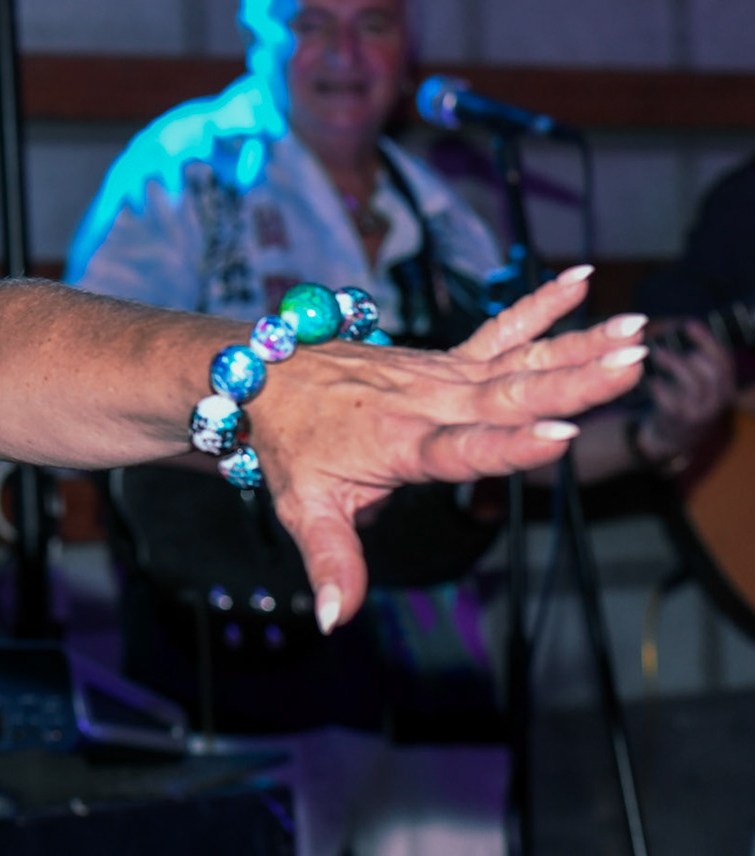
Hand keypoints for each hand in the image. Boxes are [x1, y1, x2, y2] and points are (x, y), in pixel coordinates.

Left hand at [252, 267, 646, 632]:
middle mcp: (427, 402)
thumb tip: (337, 619)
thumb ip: (333, 561)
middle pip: (507, 394)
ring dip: (578, 347)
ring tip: (636, 332)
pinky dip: (540, 304)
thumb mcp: (304, 508)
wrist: (264, 376)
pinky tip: (582, 280)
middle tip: (632, 366)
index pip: (460, 447)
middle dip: (573, 383)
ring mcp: (440, 376)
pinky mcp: (445, 360)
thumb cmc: (290, 444)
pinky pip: (499, 331)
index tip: (561, 437)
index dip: (509, 446)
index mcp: (399, 442)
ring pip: (517, 361)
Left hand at [638, 319, 733, 464]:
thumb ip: (692, 357)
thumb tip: (678, 324)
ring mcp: (699, 413)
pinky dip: (660, 388)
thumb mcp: (693, 378)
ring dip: (674, 364)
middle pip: (715, 372)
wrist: (671, 438)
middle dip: (693, 351)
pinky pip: (672, 403)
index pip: (724, 360)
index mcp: (723, 385)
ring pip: (695, 385)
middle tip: (670, 341)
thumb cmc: (680, 398)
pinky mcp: (679, 423)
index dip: (708, 340)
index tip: (689, 324)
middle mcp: (717, 400)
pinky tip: (651, 381)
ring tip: (656, 353)